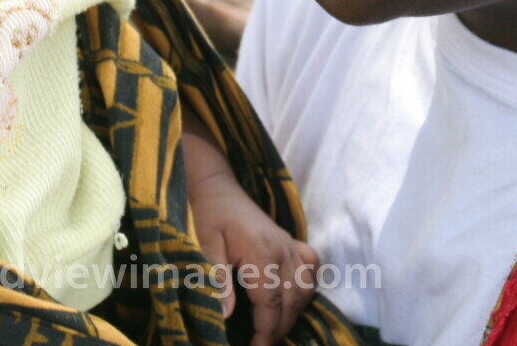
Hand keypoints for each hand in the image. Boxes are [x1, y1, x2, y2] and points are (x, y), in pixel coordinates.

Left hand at [190, 171, 318, 345]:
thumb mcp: (206, 245)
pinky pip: (311, 269)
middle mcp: (284, 251)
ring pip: (305, 289)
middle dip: (278, 329)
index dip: (266, 332)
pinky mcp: (292, 241)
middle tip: (260, 344)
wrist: (218, 186)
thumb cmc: (208, 215)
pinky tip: (295, 299)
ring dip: (293, 313)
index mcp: (262, 253)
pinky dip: (307, 287)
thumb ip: (218, 279)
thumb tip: (227, 314)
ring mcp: (291, 245)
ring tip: (273, 330)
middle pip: (291, 302)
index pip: (271, 304)